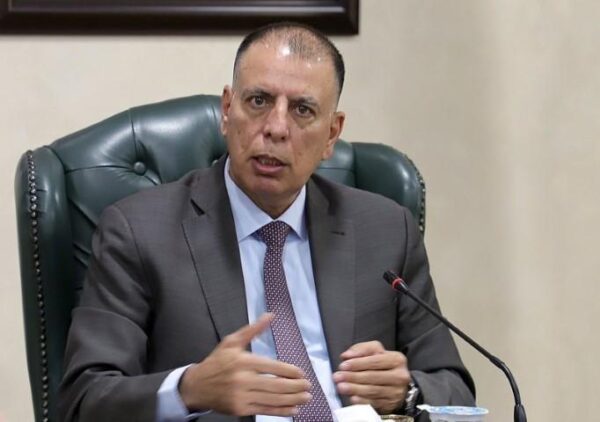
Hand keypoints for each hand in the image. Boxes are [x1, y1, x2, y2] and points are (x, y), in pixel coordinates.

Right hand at [179, 313, 311, 415]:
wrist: (197, 386)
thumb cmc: (217, 362)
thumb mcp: (232, 341)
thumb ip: (253, 329)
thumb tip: (270, 315)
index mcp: (243, 361)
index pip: (272, 367)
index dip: (290, 371)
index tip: (301, 373)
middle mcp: (243, 379)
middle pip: (276, 385)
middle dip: (296, 387)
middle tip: (308, 387)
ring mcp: (241, 396)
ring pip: (273, 399)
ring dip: (293, 399)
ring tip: (306, 398)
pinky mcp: (240, 409)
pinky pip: (265, 410)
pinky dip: (281, 411)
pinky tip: (293, 409)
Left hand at [333, 341, 410, 413]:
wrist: (395, 383)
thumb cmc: (381, 364)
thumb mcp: (375, 351)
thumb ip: (361, 349)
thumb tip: (346, 355)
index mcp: (397, 359)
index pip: (375, 361)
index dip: (358, 363)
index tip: (342, 366)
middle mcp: (400, 376)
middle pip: (373, 376)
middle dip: (352, 377)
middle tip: (337, 377)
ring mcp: (396, 392)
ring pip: (372, 390)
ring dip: (354, 389)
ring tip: (340, 387)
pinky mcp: (391, 404)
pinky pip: (374, 403)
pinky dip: (361, 401)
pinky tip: (352, 398)